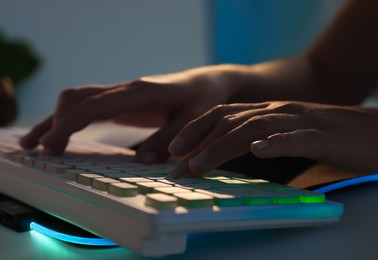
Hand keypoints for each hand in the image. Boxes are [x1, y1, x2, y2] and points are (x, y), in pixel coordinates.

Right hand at [19, 69, 232, 161]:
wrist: (207, 84)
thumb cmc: (203, 100)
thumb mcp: (194, 120)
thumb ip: (169, 138)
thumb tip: (141, 161)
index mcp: (139, 92)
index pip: (93, 105)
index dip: (68, 124)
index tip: (50, 145)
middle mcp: (126, 90)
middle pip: (77, 98)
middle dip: (54, 122)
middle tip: (35, 148)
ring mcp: (123, 95)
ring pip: (80, 100)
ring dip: (58, 119)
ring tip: (38, 143)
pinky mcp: (124, 103)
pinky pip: (91, 108)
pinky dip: (73, 120)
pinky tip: (64, 135)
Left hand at [168, 101, 377, 177]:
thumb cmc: (332, 138)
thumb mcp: (289, 135)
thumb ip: (264, 138)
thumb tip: (239, 151)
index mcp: (270, 112)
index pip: (223, 115)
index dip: (196, 130)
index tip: (174, 150)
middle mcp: (279, 111)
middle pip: (230, 120)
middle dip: (198, 140)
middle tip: (175, 162)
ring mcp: (300, 121)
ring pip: (254, 128)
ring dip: (222, 146)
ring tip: (199, 164)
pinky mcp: (323, 135)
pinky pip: (296, 137)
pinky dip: (276, 143)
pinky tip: (259, 150)